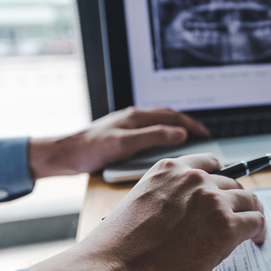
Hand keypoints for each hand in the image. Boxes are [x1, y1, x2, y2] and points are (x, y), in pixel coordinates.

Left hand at [28, 107, 209, 177]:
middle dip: (188, 124)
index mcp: (137, 116)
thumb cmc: (91, 149)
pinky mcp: (122, 133)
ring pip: (159, 122)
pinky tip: (163, 144)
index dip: (192, 125)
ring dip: (176, 128)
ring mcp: (128, 124)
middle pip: (168, 116)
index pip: (173, 116)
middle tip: (203, 135)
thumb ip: (154, 136)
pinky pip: (150, 130)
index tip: (206, 134)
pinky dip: (163, 134)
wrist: (65, 154)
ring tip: (188, 138)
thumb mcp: (125, 144)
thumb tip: (179, 133)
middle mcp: (134, 116)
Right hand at [30, 153, 265, 270]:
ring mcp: (212, 200)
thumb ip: (168, 199)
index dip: (221, 179)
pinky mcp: (226, 226)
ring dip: (251, 214)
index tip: (226, 189)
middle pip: (232, 183)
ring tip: (252, 230)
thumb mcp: (139, 206)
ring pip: (249, 200)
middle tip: (238, 217)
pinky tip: (256, 240)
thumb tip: (188, 214)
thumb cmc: (116, 249)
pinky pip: (256, 221)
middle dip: (235, 201)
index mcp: (168, 170)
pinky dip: (259, 231)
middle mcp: (193, 179)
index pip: (208, 163)